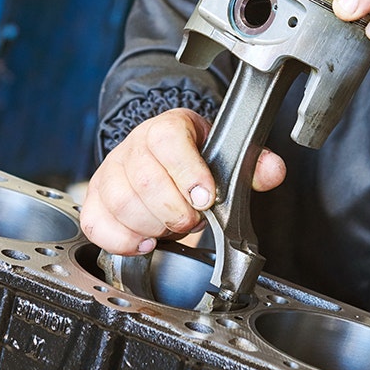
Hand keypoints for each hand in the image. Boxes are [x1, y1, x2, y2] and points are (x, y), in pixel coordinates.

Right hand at [79, 108, 285, 254]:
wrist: (163, 159)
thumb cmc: (196, 159)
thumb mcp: (227, 156)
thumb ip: (254, 165)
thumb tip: (274, 170)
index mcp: (168, 128)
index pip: (168, 140)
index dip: (188, 172)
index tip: (206, 198)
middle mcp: (134, 146)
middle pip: (144, 179)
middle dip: (175, 210)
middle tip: (193, 220)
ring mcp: (110, 172)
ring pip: (120, 202)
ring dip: (152, 226)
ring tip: (173, 228)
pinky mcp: (95, 199)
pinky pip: (96, 223)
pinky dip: (122, 240)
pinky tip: (146, 241)